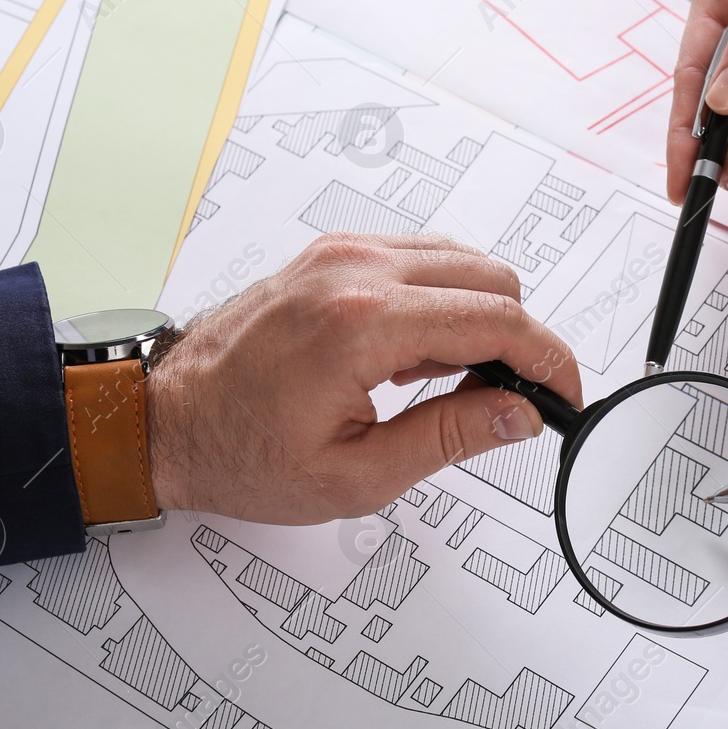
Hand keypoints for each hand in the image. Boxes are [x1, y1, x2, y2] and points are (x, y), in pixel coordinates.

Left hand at [145, 233, 580, 523]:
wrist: (163, 419)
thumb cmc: (238, 452)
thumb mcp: (357, 474)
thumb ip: (451, 436)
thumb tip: (518, 412)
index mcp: (361, 325)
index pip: (497, 319)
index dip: (548, 360)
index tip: (564, 394)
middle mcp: (354, 271)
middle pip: (492, 277)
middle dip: (517, 338)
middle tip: (505, 399)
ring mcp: (341, 254)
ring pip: (461, 261)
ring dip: (478, 316)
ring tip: (443, 384)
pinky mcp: (333, 254)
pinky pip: (420, 259)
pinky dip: (441, 300)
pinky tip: (414, 356)